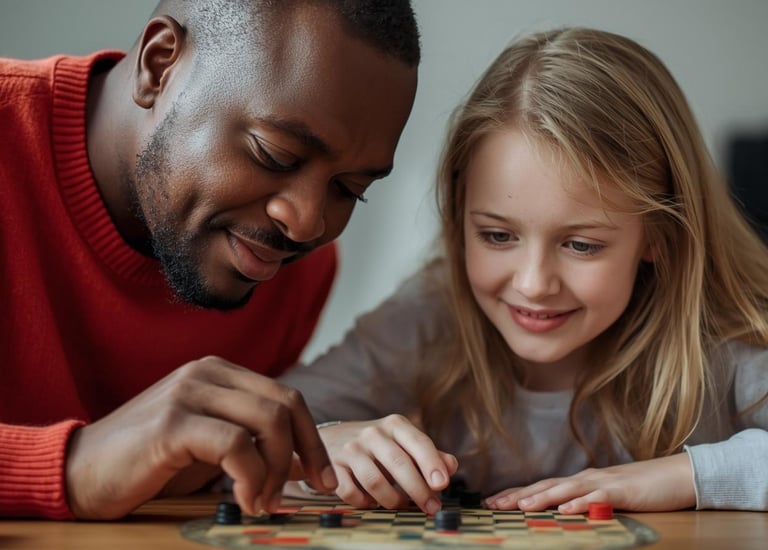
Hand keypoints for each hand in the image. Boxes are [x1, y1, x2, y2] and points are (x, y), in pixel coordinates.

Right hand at [64, 356, 336, 518]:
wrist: (80, 473)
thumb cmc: (149, 463)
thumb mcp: (209, 442)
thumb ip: (249, 437)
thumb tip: (302, 459)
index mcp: (220, 372)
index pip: (287, 398)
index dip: (313, 439)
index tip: (324, 478)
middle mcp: (207, 373)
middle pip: (286, 405)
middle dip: (305, 454)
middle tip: (300, 493)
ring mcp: (189, 392)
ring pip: (269, 421)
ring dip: (278, 470)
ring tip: (263, 501)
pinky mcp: (173, 422)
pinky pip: (237, 446)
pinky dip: (252, 478)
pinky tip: (244, 501)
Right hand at [312, 415, 457, 513]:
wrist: (332, 438)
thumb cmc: (378, 444)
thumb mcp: (403, 441)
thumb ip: (429, 454)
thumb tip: (451, 466)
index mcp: (395, 424)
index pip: (418, 442)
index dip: (431, 464)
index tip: (442, 484)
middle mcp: (372, 433)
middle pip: (399, 463)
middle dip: (418, 490)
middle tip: (432, 507)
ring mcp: (351, 449)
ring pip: (375, 482)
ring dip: (393, 499)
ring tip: (401, 504)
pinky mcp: (333, 467)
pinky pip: (352, 493)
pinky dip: (366, 502)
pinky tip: (372, 501)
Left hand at [484, 453, 695, 512]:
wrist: (675, 477)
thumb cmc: (641, 489)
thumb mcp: (606, 497)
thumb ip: (584, 502)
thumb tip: (560, 512)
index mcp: (580, 482)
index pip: (542, 487)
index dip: (516, 494)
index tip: (492, 502)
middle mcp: (586, 479)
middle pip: (546, 486)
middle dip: (518, 495)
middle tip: (493, 504)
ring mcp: (602, 483)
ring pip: (566, 490)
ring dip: (542, 498)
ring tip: (521, 506)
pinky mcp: (621, 491)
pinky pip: (597, 498)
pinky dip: (579, 504)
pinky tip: (565, 510)